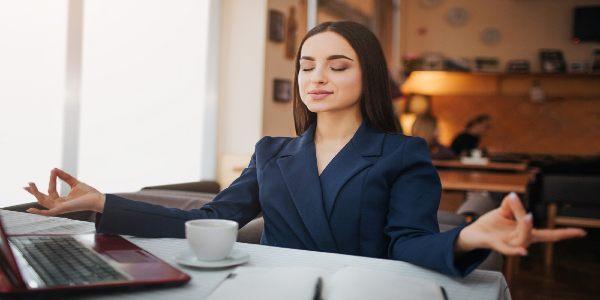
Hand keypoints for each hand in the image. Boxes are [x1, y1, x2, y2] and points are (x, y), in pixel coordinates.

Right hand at [24, 168, 104, 215]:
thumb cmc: (89, 194)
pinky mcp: (62, 210)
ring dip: (36, 194)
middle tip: (27, 184)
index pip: (51, 190)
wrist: (98, 199)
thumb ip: (65, 177)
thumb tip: (55, 169)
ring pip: (43, 202)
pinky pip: (48, 213)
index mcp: (62, 200)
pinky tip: (30, 209)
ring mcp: (60, 208)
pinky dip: (39, 212)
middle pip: (43, 199)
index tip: (52, 170)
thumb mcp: (74, 183)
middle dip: (34, 192)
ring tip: (30, 185)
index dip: (51, 180)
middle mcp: (59, 205)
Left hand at [456, 192, 585, 255]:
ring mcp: (509, 244)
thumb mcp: (504, 211)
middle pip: (532, 232)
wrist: (472, 233)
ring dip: (525, 226)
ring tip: (526, 215)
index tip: (581, 232)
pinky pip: (507, 249)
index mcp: (525, 232)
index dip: (565, 233)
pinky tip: (524, 251)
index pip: (548, 234)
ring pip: (522, 238)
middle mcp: (520, 240)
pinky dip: (515, 251)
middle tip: (524, 209)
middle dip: (530, 220)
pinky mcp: (496, 244)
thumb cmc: (491, 224)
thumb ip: (512, 205)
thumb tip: (514, 196)